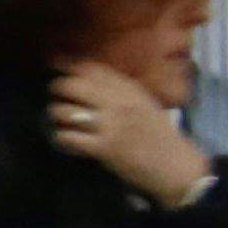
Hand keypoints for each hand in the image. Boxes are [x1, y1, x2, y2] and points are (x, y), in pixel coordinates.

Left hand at [44, 62, 214, 208]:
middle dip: (57, 86)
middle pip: (74, 85)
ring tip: (56, 118)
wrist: (175, 165)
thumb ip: (121, 91)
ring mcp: (110, 125)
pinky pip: (69, 137)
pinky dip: (61, 137)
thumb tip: (90, 81)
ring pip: (66, 111)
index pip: (93, 69)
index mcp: (130, 90)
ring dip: (55, 114)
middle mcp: (119, 103)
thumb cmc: (159, 135)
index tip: (54, 61)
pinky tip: (62, 138)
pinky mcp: (104, 148)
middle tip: (53, 92)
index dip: (69, 64)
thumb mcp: (144, 103)